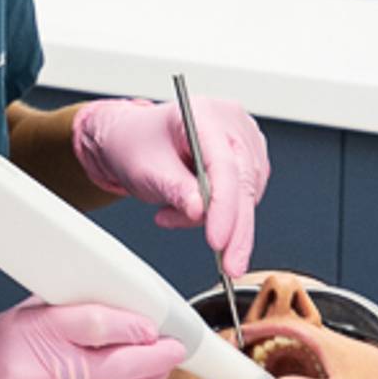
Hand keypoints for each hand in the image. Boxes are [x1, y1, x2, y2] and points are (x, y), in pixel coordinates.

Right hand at [0, 300, 181, 378]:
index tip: (152, 324)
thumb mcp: (14, 321)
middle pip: (119, 365)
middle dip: (156, 356)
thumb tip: (114, 306)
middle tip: (172, 348)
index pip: (96, 324)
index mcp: (31, 334)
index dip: (134, 325)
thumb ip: (63, 314)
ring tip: (159, 371)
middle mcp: (42, 373)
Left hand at [71, 95, 270, 275]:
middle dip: (235, 229)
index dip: (224, 207)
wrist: (130, 140)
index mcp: (205, 113)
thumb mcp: (145, 168)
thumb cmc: (135, 143)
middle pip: (244, 183)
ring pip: (246, 196)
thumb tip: (201, 212)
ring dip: (215, 219)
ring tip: (172, 214)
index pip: (225, 165)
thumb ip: (175, 189)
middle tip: (229, 264)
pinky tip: (186, 209)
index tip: (218, 240)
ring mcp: (243, 140)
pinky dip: (217, 215)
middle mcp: (231, 122)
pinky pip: (243, 199)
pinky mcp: (247, 161)